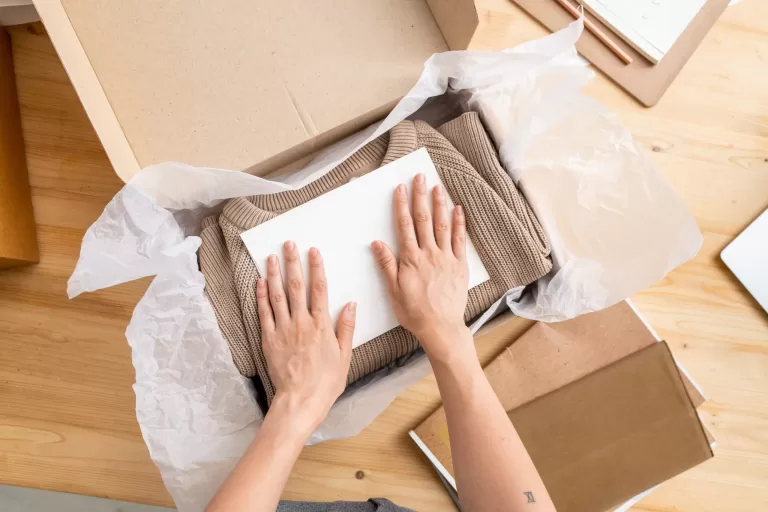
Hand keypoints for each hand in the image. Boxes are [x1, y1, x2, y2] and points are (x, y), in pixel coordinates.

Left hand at [256, 242, 355, 433]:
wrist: (301, 401)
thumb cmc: (326, 382)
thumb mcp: (345, 355)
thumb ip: (346, 328)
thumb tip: (351, 304)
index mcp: (321, 325)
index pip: (319, 289)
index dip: (316, 268)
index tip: (313, 251)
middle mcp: (301, 323)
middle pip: (296, 286)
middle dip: (292, 263)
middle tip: (288, 244)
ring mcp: (283, 330)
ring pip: (277, 296)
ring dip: (274, 274)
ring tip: (271, 257)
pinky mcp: (269, 340)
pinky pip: (264, 314)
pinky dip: (261, 296)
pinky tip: (260, 283)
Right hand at [371, 174, 472, 363]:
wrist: (440, 326)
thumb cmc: (414, 312)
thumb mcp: (394, 290)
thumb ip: (386, 265)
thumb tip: (377, 243)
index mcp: (411, 259)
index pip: (405, 225)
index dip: (402, 205)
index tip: (401, 188)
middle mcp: (429, 254)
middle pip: (423, 219)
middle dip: (420, 196)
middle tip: (420, 177)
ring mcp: (446, 258)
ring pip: (442, 225)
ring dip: (439, 204)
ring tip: (437, 187)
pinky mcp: (460, 265)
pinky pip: (459, 240)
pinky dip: (459, 223)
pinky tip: (458, 209)